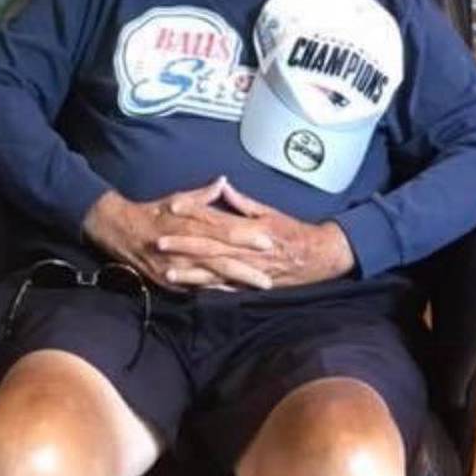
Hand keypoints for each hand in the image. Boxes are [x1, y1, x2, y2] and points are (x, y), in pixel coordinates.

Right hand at [83, 178, 281, 291]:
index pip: (223, 231)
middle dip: (247, 268)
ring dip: (237, 283)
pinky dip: (216, 291)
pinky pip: (197, 287)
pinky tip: (234, 293)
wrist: (118, 231)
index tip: (267, 241)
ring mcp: (176, 267)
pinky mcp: (169, 281)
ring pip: (211, 277)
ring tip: (259, 287)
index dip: (246, 237)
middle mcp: (184, 247)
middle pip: (221, 259)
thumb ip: (203, 195)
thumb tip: (223, 182)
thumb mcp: (176, 198)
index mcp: (188, 223)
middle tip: (270, 276)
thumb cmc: (152, 212)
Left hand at [153, 177, 354, 290]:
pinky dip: (207, 289)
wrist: (316, 256)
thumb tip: (221, 185)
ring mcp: (247, 270)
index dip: (192, 211)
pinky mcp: (250, 285)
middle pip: (208, 245)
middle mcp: (245, 250)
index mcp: (248, 228)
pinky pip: (226, 288)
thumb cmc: (291, 231)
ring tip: (167, 272)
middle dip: (182, 244)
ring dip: (189, 272)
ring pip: (213, 271)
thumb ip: (241, 201)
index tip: (170, 207)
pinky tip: (190, 290)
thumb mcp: (268, 211)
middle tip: (159, 242)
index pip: (215, 217)